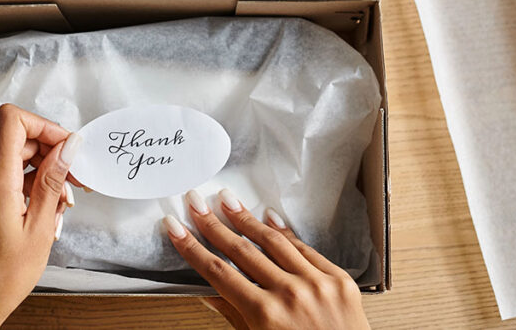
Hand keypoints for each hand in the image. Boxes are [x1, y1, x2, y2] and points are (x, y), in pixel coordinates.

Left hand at [0, 104, 82, 329]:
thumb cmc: (0, 277)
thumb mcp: (39, 228)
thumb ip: (52, 182)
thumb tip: (68, 148)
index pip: (13, 120)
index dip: (45, 126)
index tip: (68, 147)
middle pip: (21, 139)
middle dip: (54, 154)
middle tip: (76, 181)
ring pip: (19, 160)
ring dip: (47, 174)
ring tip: (63, 206)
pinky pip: (12, 177)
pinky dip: (34, 187)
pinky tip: (48, 213)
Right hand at [164, 188, 369, 329]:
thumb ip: (235, 315)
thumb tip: (211, 291)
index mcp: (264, 315)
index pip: (219, 272)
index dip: (193, 248)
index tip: (176, 228)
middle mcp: (290, 294)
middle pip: (241, 250)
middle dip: (213, 224)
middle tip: (196, 202)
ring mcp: (317, 283)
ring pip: (274, 241)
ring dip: (246, 219)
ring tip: (227, 200)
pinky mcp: (339, 279)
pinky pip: (306, 249)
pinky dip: (287, 232)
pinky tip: (269, 217)